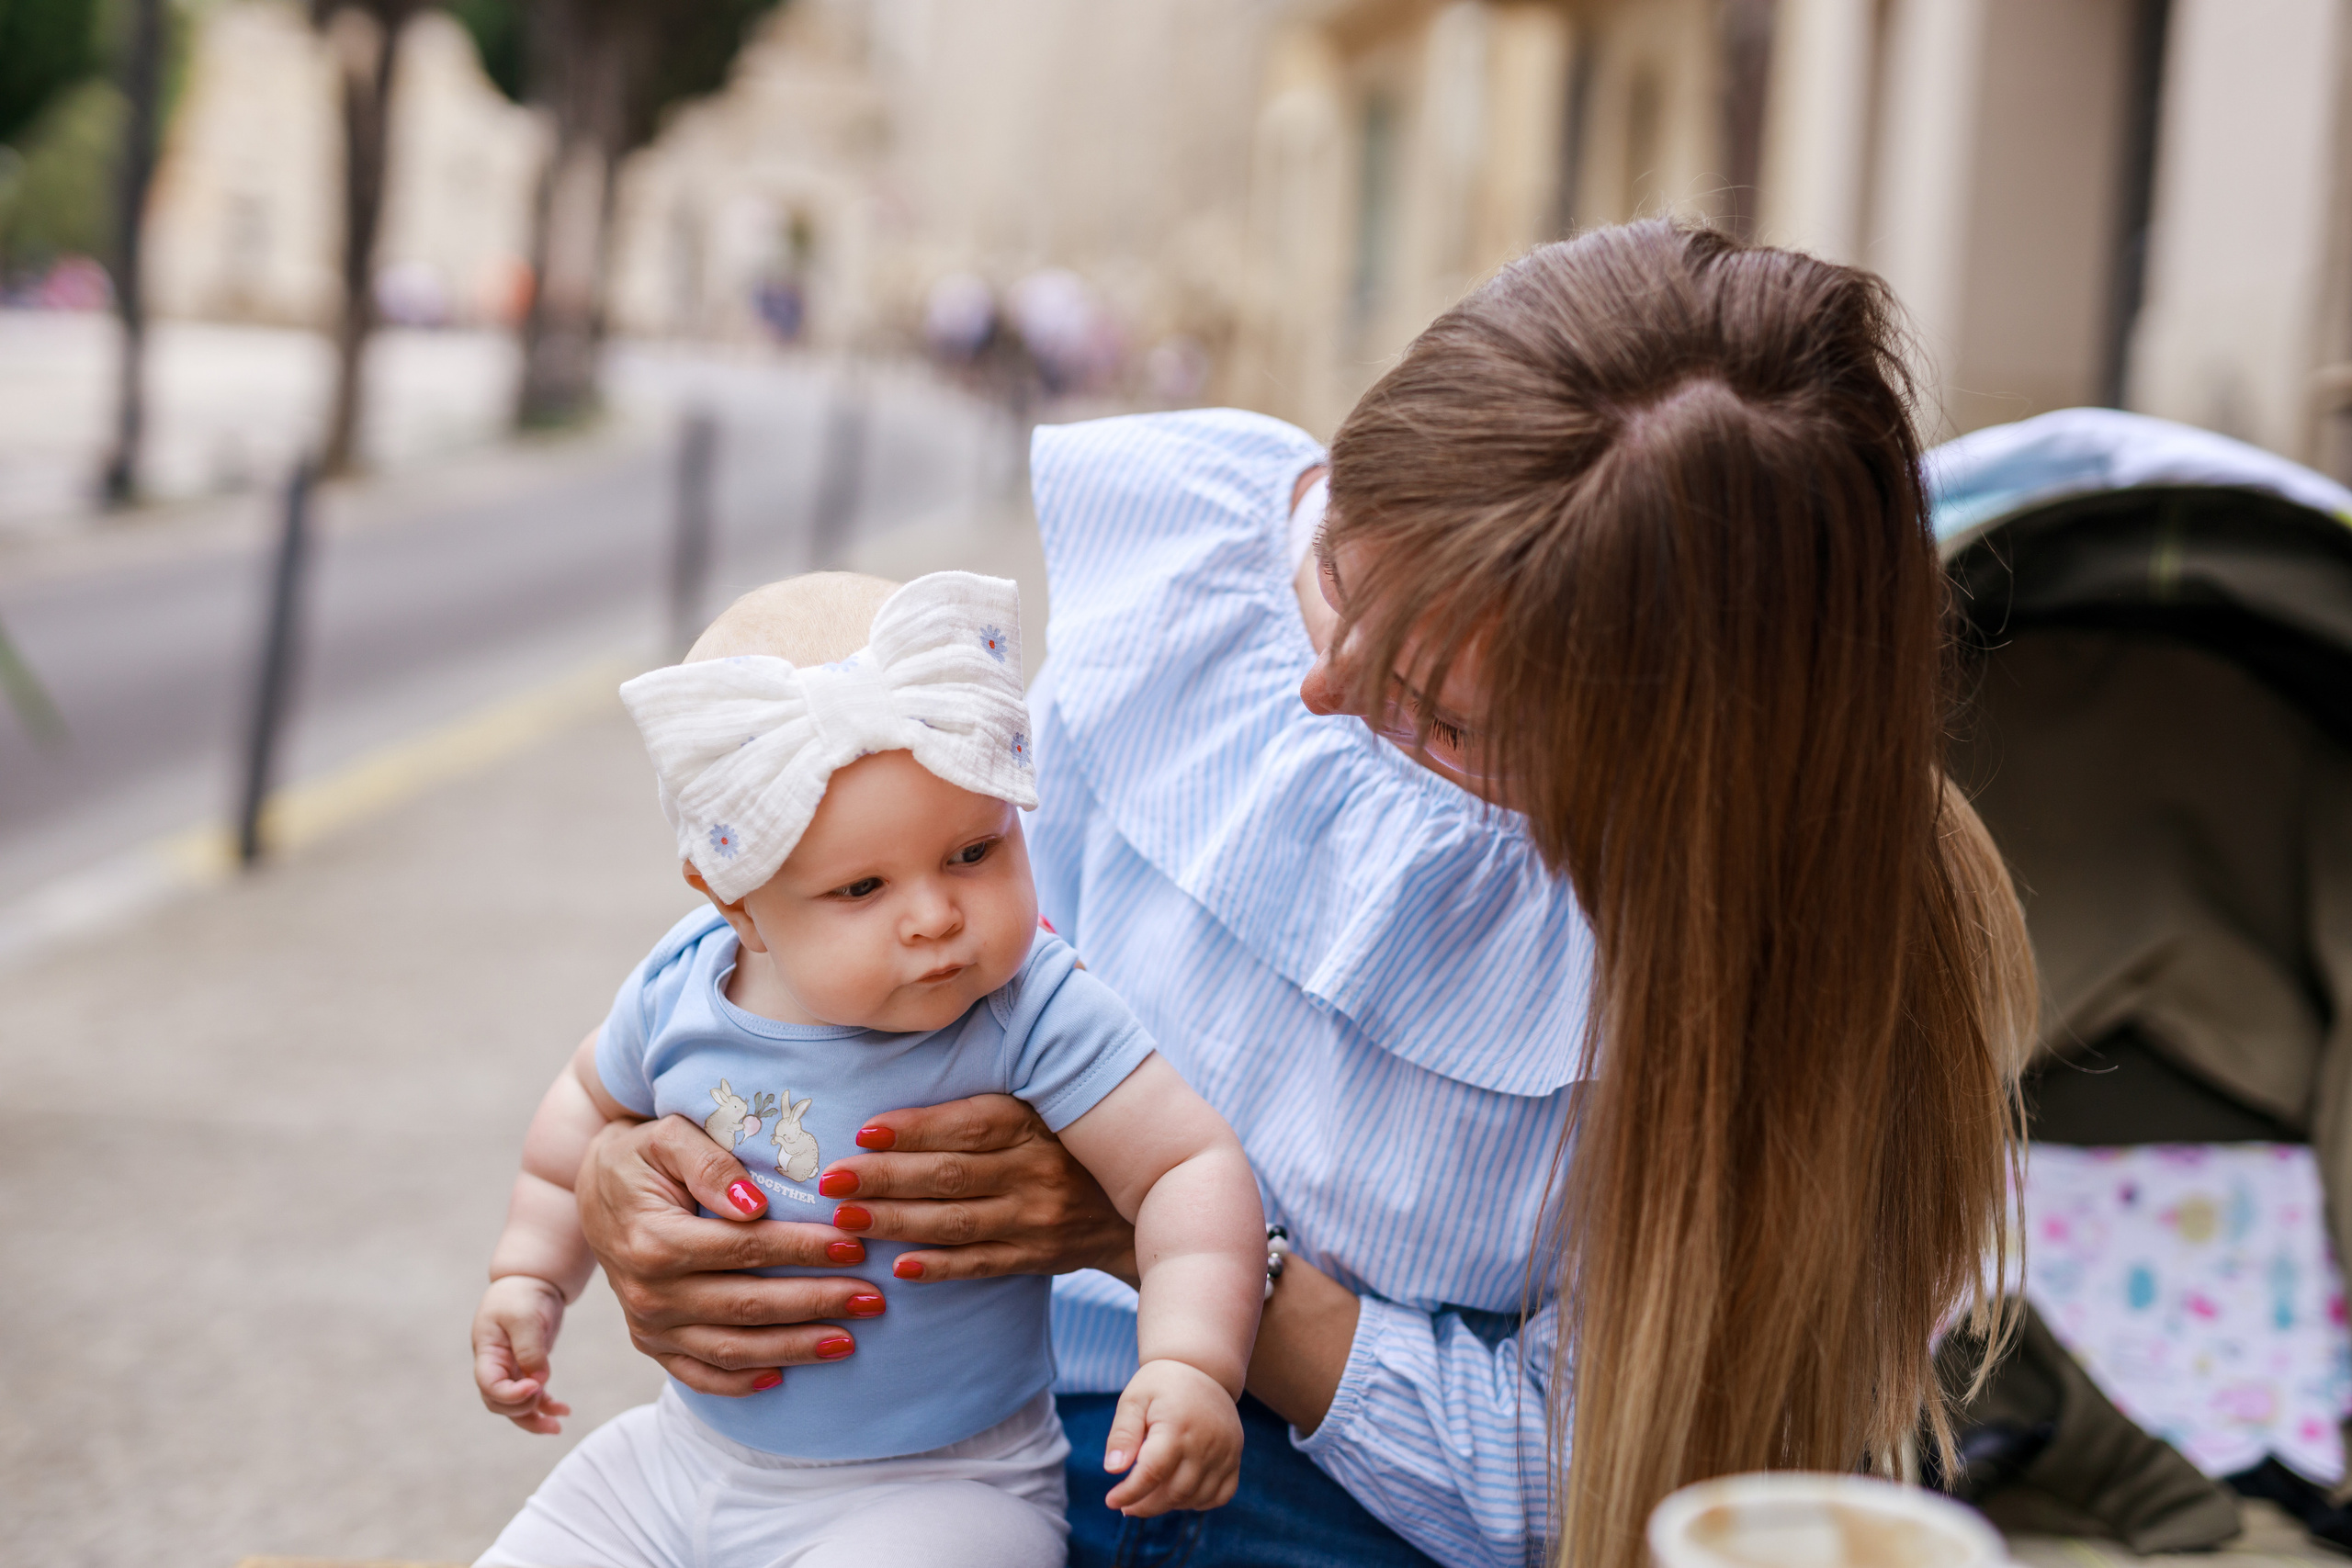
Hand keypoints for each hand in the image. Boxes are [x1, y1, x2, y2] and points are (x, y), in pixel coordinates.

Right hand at [474, 1275, 573, 1433]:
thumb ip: (529, 1349)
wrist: (531, 1281)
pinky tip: (563, 1411)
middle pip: (500, 1403)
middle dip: (522, 1409)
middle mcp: (496, 1366)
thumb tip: (539, 1381)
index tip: (536, 1387)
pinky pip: (533, 1396)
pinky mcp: (528, 1369)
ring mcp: (512, 1370)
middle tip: (544, 1398)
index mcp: (487, 1353)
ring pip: (516, 1406)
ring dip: (535, 1418)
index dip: (510, 1394)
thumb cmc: (522, 1295)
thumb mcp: (525, 1317)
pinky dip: (546, 1406)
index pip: (490, 1386)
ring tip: (557, 1427)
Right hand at [575, 1116, 889, 1394]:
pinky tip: (786, 1376)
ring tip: (850, 1339)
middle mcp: (649, 1293)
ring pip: (732, 1349)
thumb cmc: (643, 1155)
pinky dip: (743, 1382)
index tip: (854, 1246)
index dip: (803, 1249)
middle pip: (748, 1306)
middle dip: (817, 1303)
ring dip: (795, 1348)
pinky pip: (699, 1376)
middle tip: (872, 1299)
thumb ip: (712, 1165)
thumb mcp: (669, 1138)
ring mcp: (648, 1325)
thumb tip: (755, 1206)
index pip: (745, 1249)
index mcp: (655, 1241)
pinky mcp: (651, 1343)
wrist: (592, 1189)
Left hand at [812, 1093, 1135, 1283]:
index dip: (916, 1128)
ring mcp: (1037, 1218)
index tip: (863, 1129)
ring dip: (896, 1221)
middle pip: (951, 1175)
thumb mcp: (1049, 1099)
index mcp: (1035, 1123)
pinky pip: (981, 1265)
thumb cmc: (1071, 1138)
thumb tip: (997, 1000)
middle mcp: (1037, 1171)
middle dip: (885, 1177)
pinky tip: (898, 1267)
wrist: (1140, 1203)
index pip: (969, 1124)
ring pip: (957, 1222)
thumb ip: (1009, 1067)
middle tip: (831, 1180)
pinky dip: (940, 1267)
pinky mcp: (1036, 1257)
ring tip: (845, 1219)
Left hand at [1102, 1358, 1243, 1514]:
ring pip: (1195, 1498)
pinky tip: (1178, 1494)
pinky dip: (1198, 1502)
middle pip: (1173, 1492)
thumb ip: (1122, 1434)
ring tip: (1150, 1496)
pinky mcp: (1234, 1457)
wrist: (1203, 1368)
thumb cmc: (1161, 1384)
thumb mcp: (1134, 1399)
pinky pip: (1220, 1495)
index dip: (1130, 1493)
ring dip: (1169, 1505)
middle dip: (1146, 1505)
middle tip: (1127, 1506)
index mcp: (1176, 1427)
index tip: (1111, 1501)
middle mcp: (1205, 1443)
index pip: (1151, 1474)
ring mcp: (1224, 1452)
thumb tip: (1113, 1469)